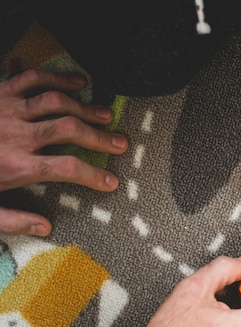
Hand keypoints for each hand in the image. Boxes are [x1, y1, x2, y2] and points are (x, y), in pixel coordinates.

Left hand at [0, 69, 127, 235]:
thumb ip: (12, 219)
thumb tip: (46, 227)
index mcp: (16, 165)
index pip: (68, 168)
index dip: (95, 175)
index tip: (111, 182)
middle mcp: (17, 134)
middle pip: (71, 130)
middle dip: (100, 136)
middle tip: (120, 142)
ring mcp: (9, 108)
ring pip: (57, 101)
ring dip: (86, 107)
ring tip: (107, 113)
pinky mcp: (0, 91)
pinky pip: (33, 78)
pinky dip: (58, 77)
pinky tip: (79, 82)